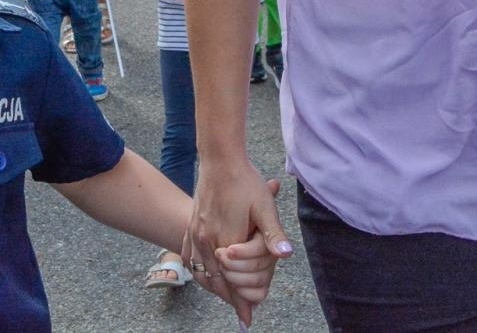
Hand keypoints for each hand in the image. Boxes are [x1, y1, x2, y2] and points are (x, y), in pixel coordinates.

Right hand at [184, 160, 293, 325]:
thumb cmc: (244, 180)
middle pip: (216, 281)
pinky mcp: (191, 227)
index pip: (232, 279)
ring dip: (215, 287)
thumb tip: (286, 254)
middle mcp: (206, 240)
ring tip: (227, 298)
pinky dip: (200, 272)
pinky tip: (207, 276)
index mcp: (224, 238)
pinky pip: (191, 259)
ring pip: (202, 272)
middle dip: (230, 298)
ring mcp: (195, 234)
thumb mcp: (264, 205)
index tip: (248, 318)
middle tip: (242, 313)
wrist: (219, 159)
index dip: (241, 301)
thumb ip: (273, 232)